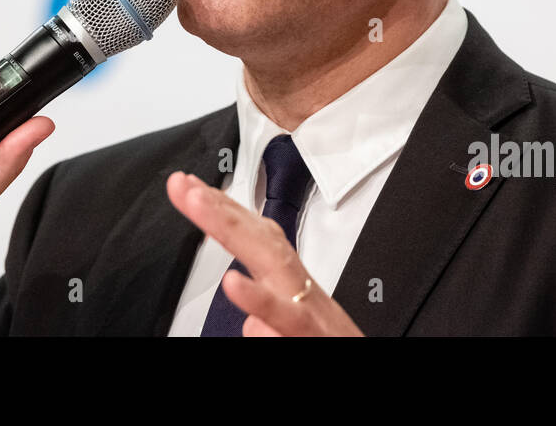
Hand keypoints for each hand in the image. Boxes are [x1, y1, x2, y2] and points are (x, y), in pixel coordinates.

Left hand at [166, 171, 363, 335]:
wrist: (370, 370)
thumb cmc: (328, 344)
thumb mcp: (293, 326)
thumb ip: (268, 318)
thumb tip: (249, 321)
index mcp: (289, 283)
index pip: (253, 236)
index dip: (223, 208)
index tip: (193, 187)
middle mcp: (296, 286)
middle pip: (255, 236)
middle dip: (219, 206)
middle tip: (185, 185)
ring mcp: (304, 305)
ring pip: (268, 259)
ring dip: (231, 227)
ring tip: (198, 204)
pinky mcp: (309, 332)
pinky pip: (283, 314)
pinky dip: (259, 298)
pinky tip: (233, 283)